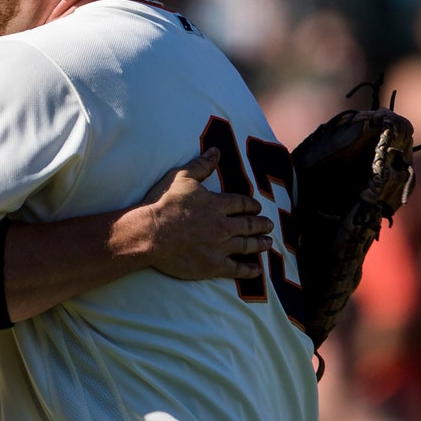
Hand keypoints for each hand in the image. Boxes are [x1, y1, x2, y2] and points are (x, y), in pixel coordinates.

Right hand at [144, 147, 274, 279]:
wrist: (151, 233)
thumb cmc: (164, 204)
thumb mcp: (182, 177)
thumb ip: (201, 165)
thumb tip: (216, 150)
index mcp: (217, 204)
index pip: (241, 204)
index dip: (251, 205)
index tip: (258, 207)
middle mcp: (224, 226)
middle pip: (249, 225)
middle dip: (261, 224)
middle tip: (269, 225)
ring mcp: (220, 247)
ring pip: (247, 245)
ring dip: (260, 244)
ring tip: (269, 243)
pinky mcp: (213, 265)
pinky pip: (237, 269)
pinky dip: (249, 270)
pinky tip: (257, 270)